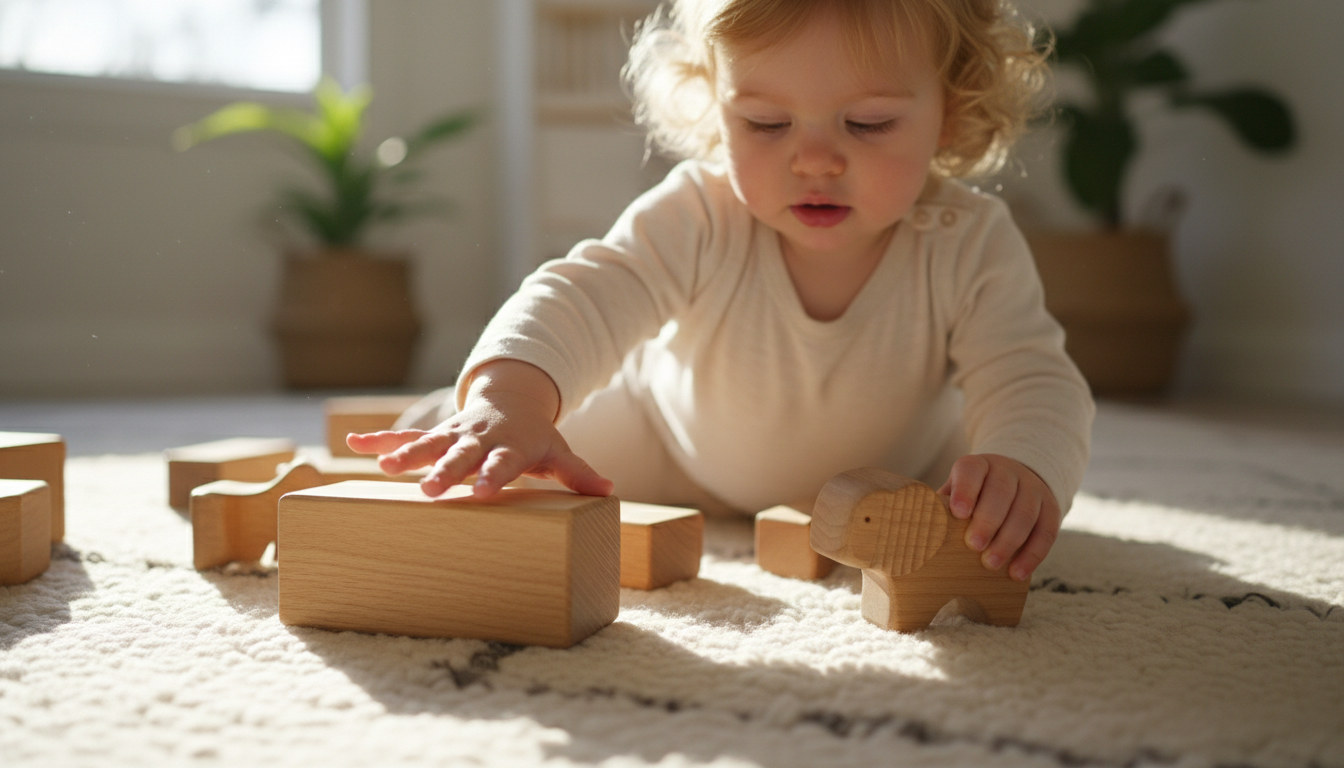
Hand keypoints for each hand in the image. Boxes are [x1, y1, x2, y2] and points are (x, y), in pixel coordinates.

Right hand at [345, 360, 613, 499]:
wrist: (512, 398)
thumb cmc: (535, 436)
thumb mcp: (558, 452)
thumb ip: (578, 473)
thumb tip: (608, 492)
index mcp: (511, 445)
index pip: (504, 463)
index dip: (494, 476)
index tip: (482, 493)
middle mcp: (479, 438)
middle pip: (462, 455)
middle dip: (445, 470)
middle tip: (428, 489)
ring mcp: (455, 433)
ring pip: (429, 443)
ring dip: (406, 454)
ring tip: (385, 467)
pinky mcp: (436, 432)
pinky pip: (405, 435)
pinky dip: (380, 438)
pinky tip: (353, 443)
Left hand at [937, 454, 1059, 581]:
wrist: (1016, 482)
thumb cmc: (975, 496)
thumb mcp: (958, 492)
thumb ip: (943, 508)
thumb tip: (922, 534)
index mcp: (979, 465)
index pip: (972, 470)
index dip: (965, 490)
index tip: (958, 512)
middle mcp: (1008, 472)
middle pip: (1001, 493)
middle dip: (988, 521)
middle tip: (974, 546)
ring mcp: (1033, 488)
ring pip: (1025, 513)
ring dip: (1008, 541)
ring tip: (991, 564)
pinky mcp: (1051, 508)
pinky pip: (1046, 532)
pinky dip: (1032, 555)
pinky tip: (1017, 573)